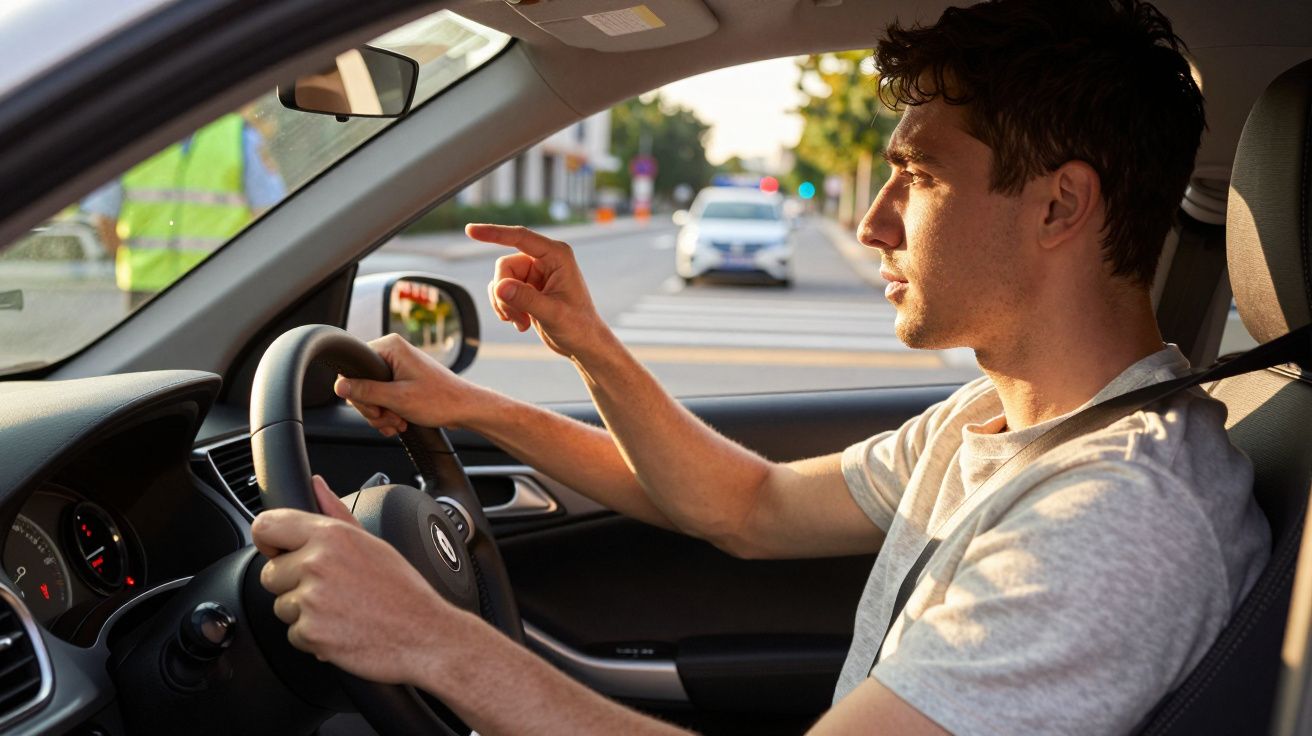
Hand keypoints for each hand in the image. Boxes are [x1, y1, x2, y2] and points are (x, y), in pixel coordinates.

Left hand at [250, 476, 452, 684]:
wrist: (424, 635)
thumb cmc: (402, 591)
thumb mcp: (373, 542)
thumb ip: (336, 511)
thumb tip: (316, 486)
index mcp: (331, 535)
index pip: (267, 525)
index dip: (268, 540)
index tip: (279, 551)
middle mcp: (317, 563)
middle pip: (270, 573)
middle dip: (292, 584)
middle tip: (330, 589)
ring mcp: (312, 600)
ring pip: (281, 606)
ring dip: (303, 613)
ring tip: (341, 610)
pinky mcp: (310, 633)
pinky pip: (293, 634)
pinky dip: (313, 637)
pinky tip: (342, 629)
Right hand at [333, 334, 489, 435]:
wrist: (465, 409)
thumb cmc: (440, 400)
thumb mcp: (397, 399)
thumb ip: (366, 392)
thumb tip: (339, 386)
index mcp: (390, 347)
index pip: (353, 368)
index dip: (359, 393)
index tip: (375, 408)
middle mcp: (393, 353)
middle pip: (361, 384)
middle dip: (373, 408)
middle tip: (389, 417)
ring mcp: (398, 367)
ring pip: (372, 395)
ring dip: (382, 414)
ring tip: (398, 422)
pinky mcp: (403, 380)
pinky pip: (384, 398)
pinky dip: (389, 413)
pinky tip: (399, 422)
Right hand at [466, 223, 608, 359]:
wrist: (582, 343)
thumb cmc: (578, 326)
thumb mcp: (552, 314)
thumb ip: (526, 299)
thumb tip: (499, 287)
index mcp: (557, 255)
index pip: (520, 237)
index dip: (494, 233)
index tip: (470, 230)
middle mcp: (545, 259)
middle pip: (504, 266)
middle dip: (504, 294)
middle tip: (516, 317)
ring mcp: (534, 273)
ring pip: (500, 280)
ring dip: (505, 304)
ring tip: (522, 322)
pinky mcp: (527, 286)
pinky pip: (501, 291)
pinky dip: (506, 308)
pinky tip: (522, 322)